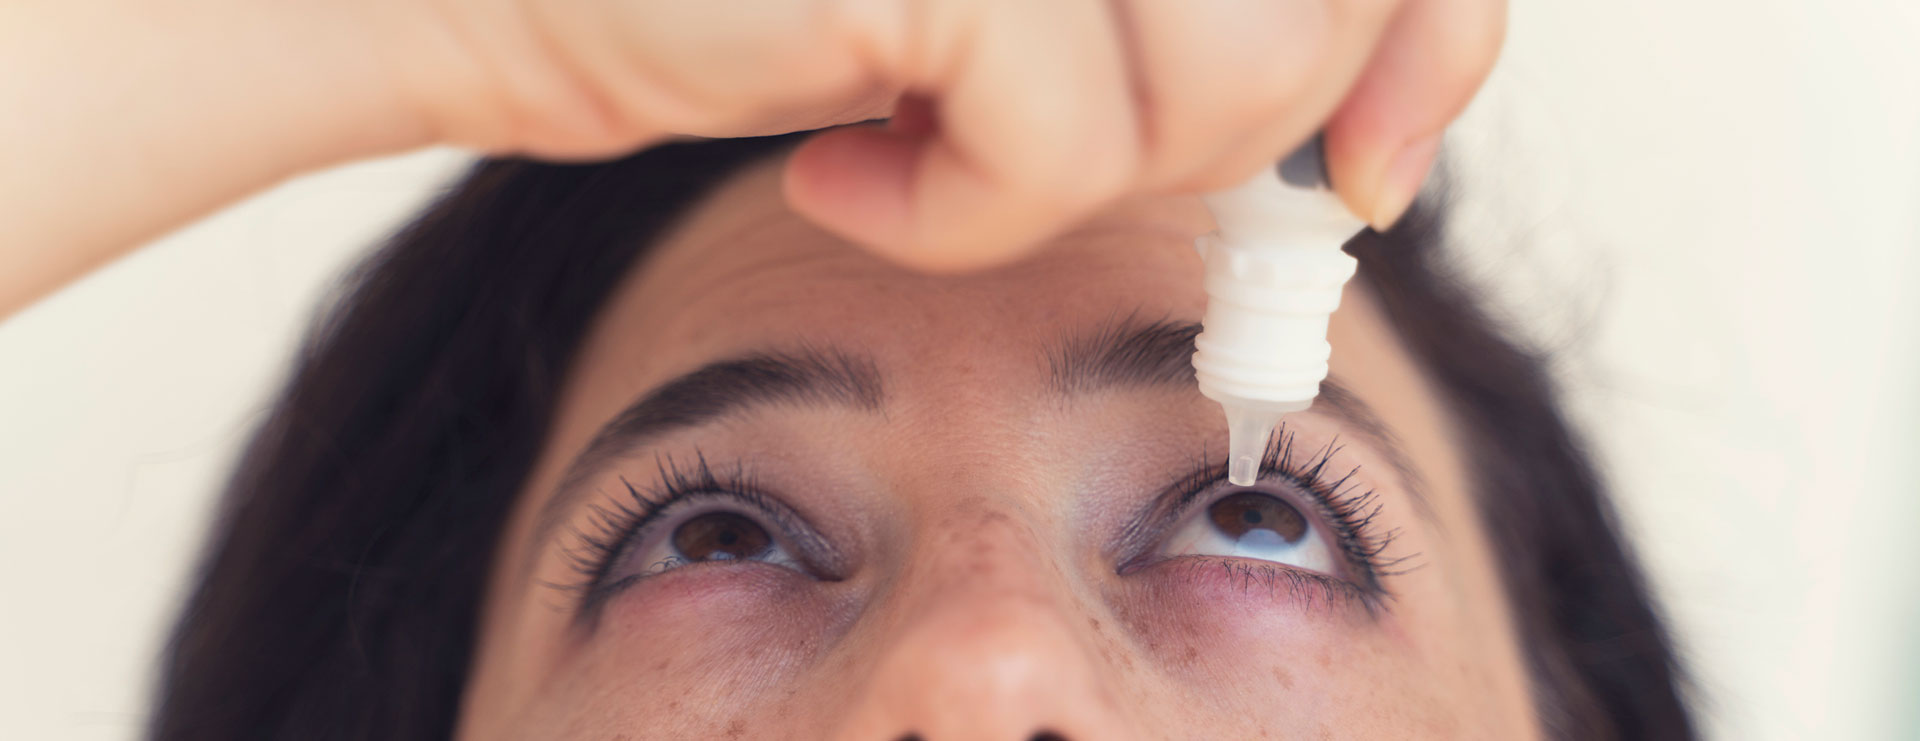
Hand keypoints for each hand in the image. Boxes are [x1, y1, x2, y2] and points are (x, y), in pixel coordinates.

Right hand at [374, 0, 1502, 270]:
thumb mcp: (1034, 5)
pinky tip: (846, 173)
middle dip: (1241, 133)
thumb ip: (1207, 13)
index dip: (1434, 35)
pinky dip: (963, 218)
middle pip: (1334, 1)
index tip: (1381, 160)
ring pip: (1239, 82)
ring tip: (940, 143)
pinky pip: (1070, 153)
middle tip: (1065, 149)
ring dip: (1090, 176)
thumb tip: (1389, 146)